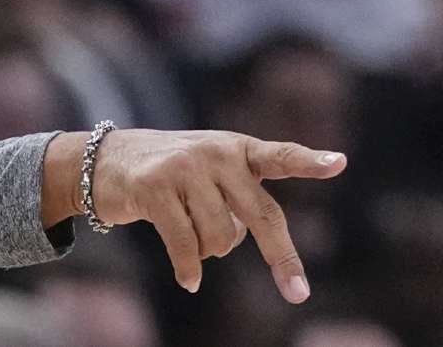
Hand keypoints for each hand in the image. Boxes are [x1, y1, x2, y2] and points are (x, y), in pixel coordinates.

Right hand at [53, 129, 345, 302]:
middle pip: (261, 215)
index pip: (278, 156)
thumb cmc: (168, 173)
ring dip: (209, 252)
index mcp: (235, 148)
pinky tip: (188, 279)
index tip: (339, 163)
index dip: (308, 161)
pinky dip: (189, 269)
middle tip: (297, 294)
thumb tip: (245, 239)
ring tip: (189, 237)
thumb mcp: (207, 173)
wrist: (103, 161)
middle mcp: (213, 153)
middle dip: (281, 258)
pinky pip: (186, 246)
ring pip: (220, 238)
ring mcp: (183, 168)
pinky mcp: (154, 187)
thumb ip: (236, 196)